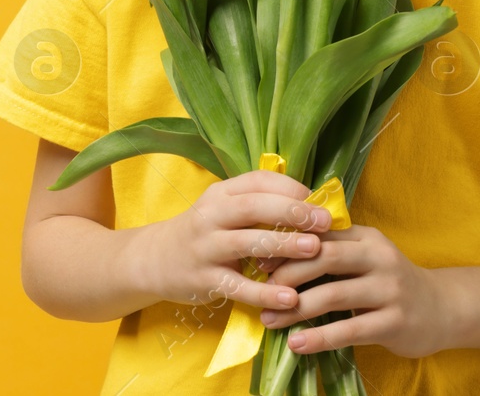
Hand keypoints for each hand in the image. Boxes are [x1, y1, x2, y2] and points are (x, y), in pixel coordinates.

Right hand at [134, 169, 333, 313]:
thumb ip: (258, 202)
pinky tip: (290, 298)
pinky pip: (238, 287)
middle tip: (325, 221)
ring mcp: (206, 248)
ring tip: (314, 249)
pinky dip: (266, 293)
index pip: (259, 181)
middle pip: (255, 206)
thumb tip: (310, 203)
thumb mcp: (223, 208)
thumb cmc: (203, 232)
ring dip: (284, 245)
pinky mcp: (205, 280)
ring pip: (248, 243)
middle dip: (293, 212)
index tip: (319, 200)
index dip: (292, 188)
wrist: (153, 260)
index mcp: (221, 193)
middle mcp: (211, 216)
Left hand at [256, 223, 445, 358]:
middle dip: (287, 274)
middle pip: (324, 257)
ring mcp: (389, 289)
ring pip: (333, 295)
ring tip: (269, 320)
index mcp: (366, 236)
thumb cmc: (389, 283)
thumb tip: (274, 255)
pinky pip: (350, 330)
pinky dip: (319, 337)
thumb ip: (331, 251)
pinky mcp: (394, 321)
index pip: (321, 234)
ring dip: (296, 309)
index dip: (286, 246)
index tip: (258, 260)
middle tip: (260, 291)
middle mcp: (379, 257)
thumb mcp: (365, 257)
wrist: (441, 309)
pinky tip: (296, 344)